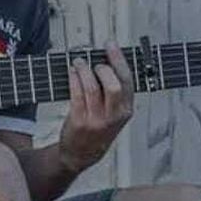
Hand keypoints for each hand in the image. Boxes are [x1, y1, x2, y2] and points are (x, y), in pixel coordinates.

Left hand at [57, 44, 133, 172]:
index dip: (119, 60)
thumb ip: (116, 92)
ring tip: (79, 62)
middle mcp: (114, 116)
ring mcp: (96, 120)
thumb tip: (107, 59)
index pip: (127, 81)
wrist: (81, 154)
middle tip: (94, 61)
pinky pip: (76, 94)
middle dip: (103, 67)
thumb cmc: (98, 130)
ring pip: (92, 87)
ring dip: (84, 70)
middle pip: (114, 85)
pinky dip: (74, 79)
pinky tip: (72, 72)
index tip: (110, 45)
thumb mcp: (115, 114)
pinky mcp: (79, 121)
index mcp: (126, 110)